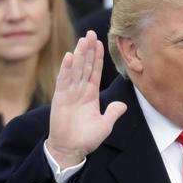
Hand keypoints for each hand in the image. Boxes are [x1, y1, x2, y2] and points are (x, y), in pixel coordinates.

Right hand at [46, 30, 126, 168]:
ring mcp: (69, 93)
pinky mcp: (60, 99)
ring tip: (83, 39)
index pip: (95, 72)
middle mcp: (80, 91)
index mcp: (91, 95)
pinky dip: (66, 69)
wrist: (70, 149)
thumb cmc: (86, 139)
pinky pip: (64, 81)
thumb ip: (113, 113)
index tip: (100, 43)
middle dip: (88, 50)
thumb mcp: (105, 125)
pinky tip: (69, 56)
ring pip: (75, 69)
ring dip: (79, 54)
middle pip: (85, 66)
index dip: (97, 58)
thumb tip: (123, 105)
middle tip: (91, 33)